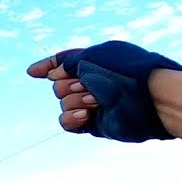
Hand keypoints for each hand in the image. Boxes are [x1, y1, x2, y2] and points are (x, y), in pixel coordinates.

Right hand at [26, 41, 181, 142]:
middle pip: (58, 84)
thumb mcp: (92, 58)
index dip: (47, 66)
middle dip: (69, 84)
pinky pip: (66, 122)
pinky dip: (71, 118)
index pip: (63, 62)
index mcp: (94, 61)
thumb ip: (67, 62)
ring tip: (98, 101)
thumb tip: (52, 74)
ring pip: (62, 103)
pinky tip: (86, 116)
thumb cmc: (125, 72)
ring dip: (76, 100)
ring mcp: (92, 103)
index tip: (32, 73)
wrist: (149, 99)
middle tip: (91, 85)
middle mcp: (92, 81)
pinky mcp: (93, 124)